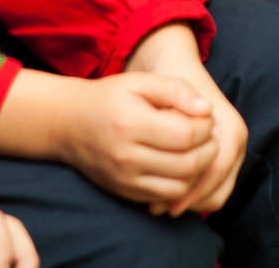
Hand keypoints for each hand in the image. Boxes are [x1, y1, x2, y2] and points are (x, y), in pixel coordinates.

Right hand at [37, 69, 222, 214]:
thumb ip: (177, 90)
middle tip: (207, 135)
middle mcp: (126, 156)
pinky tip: (181, 164)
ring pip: (181, 186)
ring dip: (199, 170)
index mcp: (132, 123)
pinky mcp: (126, 192)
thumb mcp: (141, 82)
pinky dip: (182, 184)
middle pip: (188, 164)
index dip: (206, 126)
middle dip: (209, 149)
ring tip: (197, 149)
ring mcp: (125, 179)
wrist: (70, 124)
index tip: (205, 116)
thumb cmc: (111, 98)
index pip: (186, 134)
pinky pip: (166, 197)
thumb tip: (207, 110)